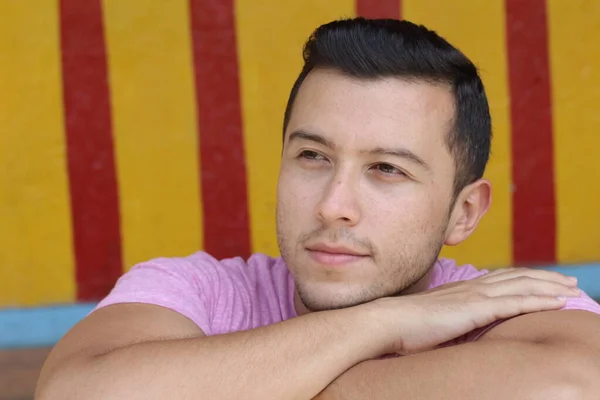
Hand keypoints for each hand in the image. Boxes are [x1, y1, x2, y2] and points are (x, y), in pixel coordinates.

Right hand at [366, 268, 579, 355]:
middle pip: (517, 277)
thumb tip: (454, 326)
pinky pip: (516, 303)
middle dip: (546, 278)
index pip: (500, 279)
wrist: (388, 321)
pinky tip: (558, 302)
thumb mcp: (433, 319)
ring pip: (522, 286)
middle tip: (568, 281)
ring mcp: (474, 296)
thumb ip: (449, 317)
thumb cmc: (404, 326)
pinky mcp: (476, 309)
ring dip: (550, 287)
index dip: (524, 277)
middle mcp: (471, 287)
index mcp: (461, 289)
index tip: (543, 280)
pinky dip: (540, 300)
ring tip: (572, 289)